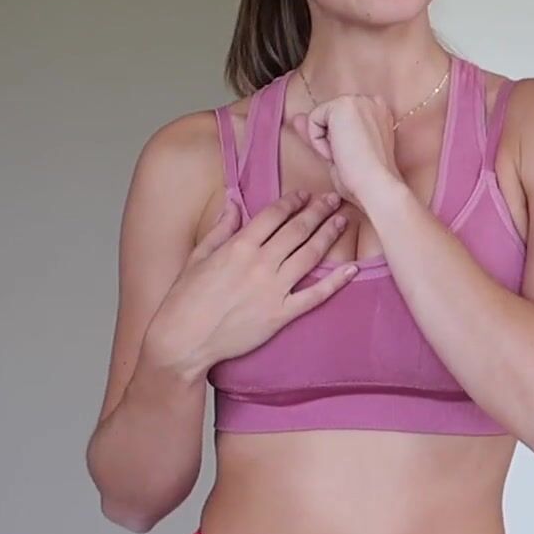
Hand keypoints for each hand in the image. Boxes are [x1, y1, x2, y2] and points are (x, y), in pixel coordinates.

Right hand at [140, 191, 356, 376]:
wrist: (183, 339)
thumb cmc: (185, 298)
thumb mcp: (199, 256)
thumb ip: (221, 227)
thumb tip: (232, 200)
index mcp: (239, 246)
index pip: (273, 216)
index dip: (292, 202)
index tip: (305, 194)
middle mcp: (260, 264)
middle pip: (297, 231)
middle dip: (317, 212)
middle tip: (333, 199)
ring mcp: (273, 290)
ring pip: (309, 256)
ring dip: (328, 236)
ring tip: (342, 222)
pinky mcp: (280, 315)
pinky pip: (314, 296)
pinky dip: (335, 282)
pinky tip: (351, 269)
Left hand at [289, 95, 404, 207]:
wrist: (375, 184)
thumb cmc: (365, 178)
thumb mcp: (341, 152)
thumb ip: (322, 132)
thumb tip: (298, 117)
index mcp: (378, 113)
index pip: (342, 120)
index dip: (339, 142)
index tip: (352, 157)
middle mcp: (372, 101)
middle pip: (330, 116)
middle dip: (331, 139)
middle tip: (347, 158)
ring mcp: (358, 100)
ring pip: (321, 117)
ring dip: (325, 141)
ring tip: (344, 155)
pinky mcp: (343, 104)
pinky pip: (313, 119)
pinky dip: (317, 141)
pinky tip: (337, 151)